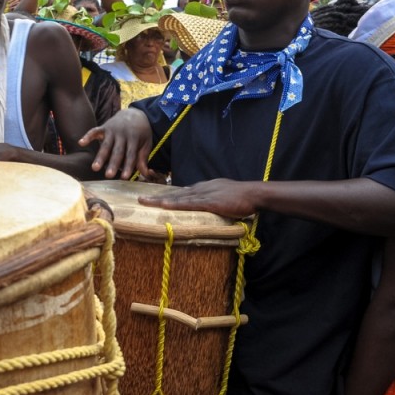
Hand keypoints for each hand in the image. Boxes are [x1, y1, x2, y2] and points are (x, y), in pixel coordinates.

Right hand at [80, 109, 152, 178]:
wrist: (134, 113)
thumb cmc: (141, 132)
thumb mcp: (146, 143)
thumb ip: (143, 158)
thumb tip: (144, 174)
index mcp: (134, 138)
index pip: (131, 154)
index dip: (128, 166)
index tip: (124, 177)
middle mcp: (122, 134)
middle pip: (117, 151)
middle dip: (112, 163)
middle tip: (108, 176)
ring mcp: (112, 130)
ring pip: (106, 145)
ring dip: (100, 156)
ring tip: (95, 168)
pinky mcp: (104, 127)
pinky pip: (95, 131)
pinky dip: (88, 136)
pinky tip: (81, 143)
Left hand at [136, 178, 260, 218]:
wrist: (254, 193)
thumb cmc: (241, 197)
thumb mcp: (222, 196)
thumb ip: (211, 201)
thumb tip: (202, 206)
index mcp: (203, 188)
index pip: (181, 192)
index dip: (166, 196)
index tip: (153, 199)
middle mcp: (200, 189)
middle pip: (174, 193)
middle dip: (157, 197)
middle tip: (140, 199)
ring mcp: (203, 195)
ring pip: (177, 198)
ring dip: (160, 200)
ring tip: (144, 202)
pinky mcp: (209, 202)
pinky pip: (189, 204)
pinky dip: (175, 204)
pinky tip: (164, 206)